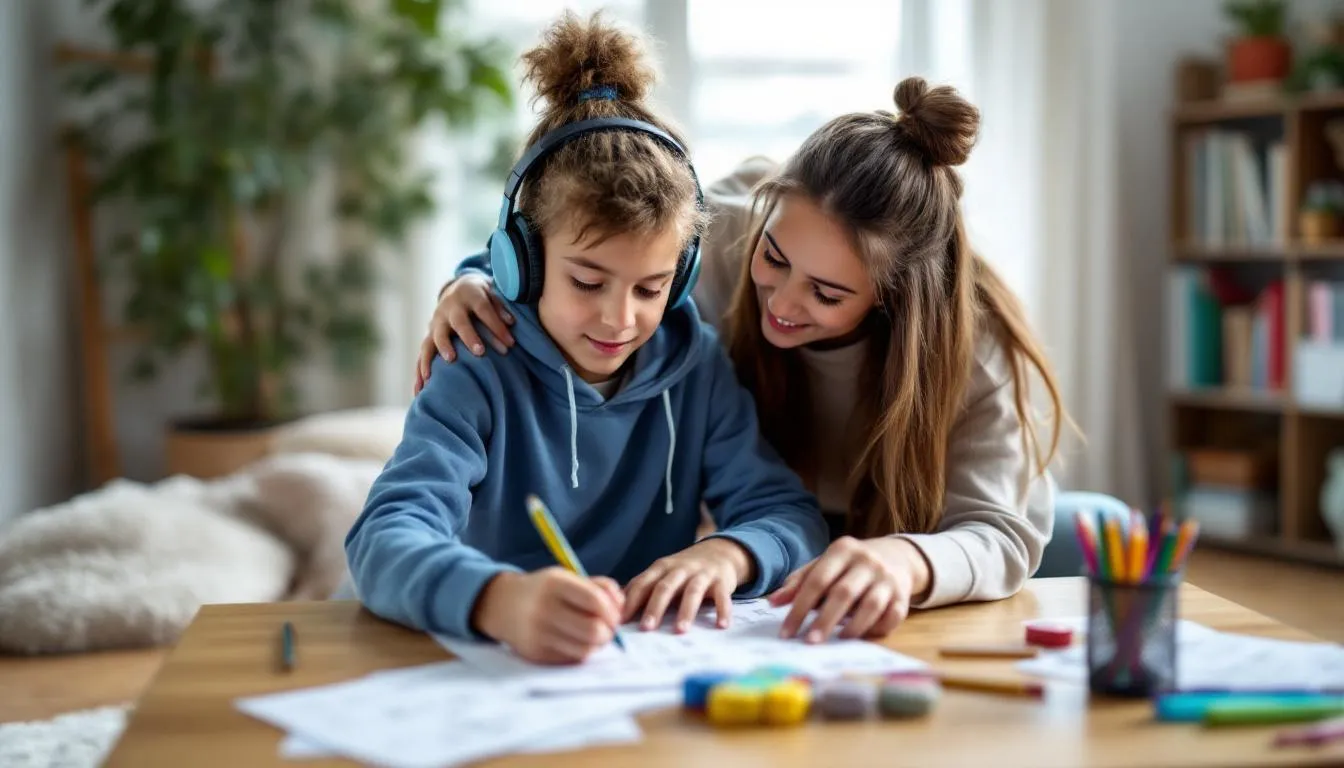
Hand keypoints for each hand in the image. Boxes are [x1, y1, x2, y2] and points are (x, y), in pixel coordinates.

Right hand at [414, 274, 514, 394]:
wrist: (457, 288)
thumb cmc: (481, 296)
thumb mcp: (492, 294)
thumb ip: (501, 308)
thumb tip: (511, 323)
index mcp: (469, 295)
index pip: (484, 309)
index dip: (497, 325)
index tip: (511, 343)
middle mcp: (450, 308)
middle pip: (459, 322)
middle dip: (469, 337)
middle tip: (480, 352)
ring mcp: (437, 322)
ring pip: (436, 337)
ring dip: (441, 352)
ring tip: (446, 366)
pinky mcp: (430, 336)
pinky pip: (423, 354)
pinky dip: (421, 371)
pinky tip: (420, 389)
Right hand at [472, 568, 623, 664]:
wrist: (502, 605)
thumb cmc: (544, 591)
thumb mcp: (568, 578)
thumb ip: (599, 586)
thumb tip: (622, 605)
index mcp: (555, 584)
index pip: (596, 601)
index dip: (613, 611)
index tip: (614, 614)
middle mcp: (544, 609)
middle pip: (594, 630)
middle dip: (609, 631)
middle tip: (607, 628)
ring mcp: (538, 634)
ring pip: (586, 649)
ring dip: (597, 645)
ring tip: (594, 635)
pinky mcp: (536, 654)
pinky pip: (572, 659)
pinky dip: (581, 652)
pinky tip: (577, 642)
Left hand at [622, 538, 754, 632]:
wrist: (720, 552)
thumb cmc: (684, 570)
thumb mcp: (662, 573)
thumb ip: (642, 588)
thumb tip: (613, 607)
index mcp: (661, 568)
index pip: (642, 584)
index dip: (630, 601)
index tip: (620, 621)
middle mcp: (680, 569)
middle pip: (665, 587)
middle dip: (655, 607)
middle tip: (646, 628)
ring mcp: (702, 574)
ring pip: (692, 591)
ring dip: (686, 611)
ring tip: (680, 631)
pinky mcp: (721, 581)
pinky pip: (722, 596)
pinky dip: (722, 610)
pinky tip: (721, 625)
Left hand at [767, 536, 929, 642]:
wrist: (896, 556)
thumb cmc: (849, 565)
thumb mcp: (824, 564)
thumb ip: (799, 582)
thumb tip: (773, 602)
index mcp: (842, 550)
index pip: (817, 580)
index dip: (800, 607)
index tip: (787, 632)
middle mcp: (867, 561)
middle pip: (843, 593)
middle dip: (825, 620)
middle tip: (809, 642)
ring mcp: (887, 578)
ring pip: (871, 606)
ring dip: (853, 627)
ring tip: (837, 641)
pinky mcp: (903, 596)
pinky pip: (892, 617)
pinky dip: (877, 629)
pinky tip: (862, 636)